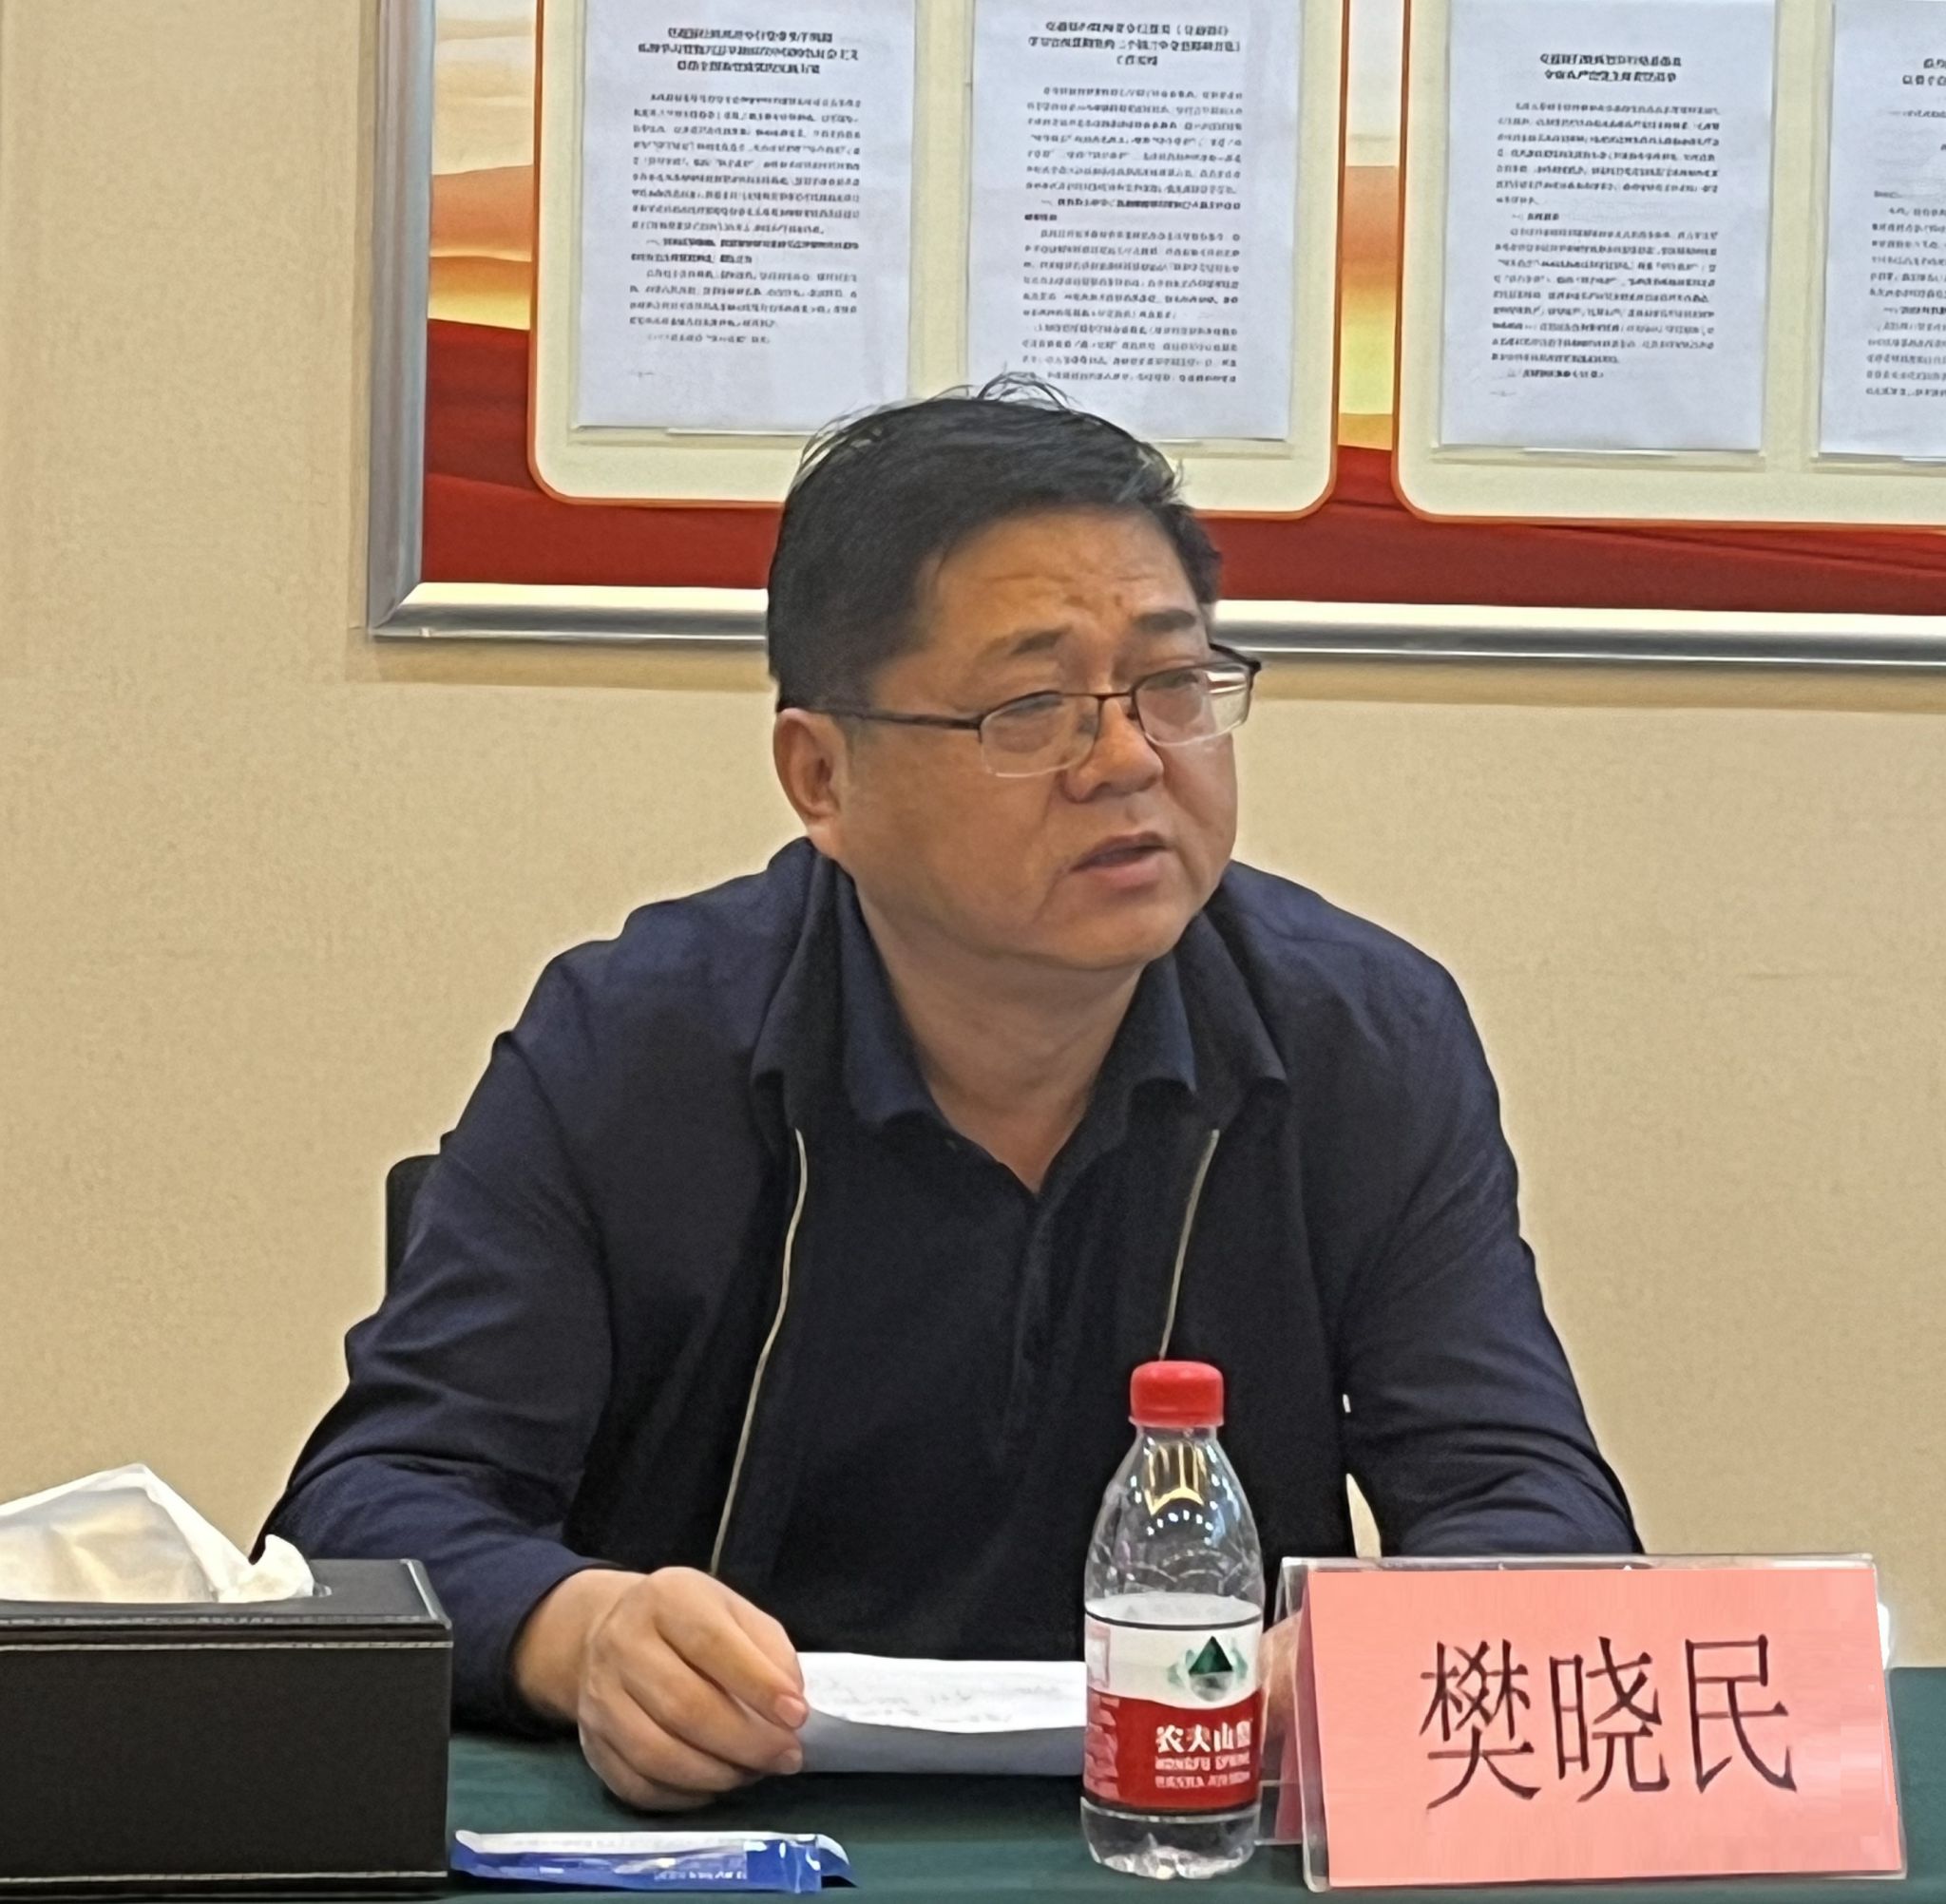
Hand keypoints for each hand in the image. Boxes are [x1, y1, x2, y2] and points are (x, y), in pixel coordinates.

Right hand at [514, 1567, 808, 1810]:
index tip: (797, 1715)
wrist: (608, 1631)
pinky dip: (681, 1796)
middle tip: (786, 1756)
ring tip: (753, 1773)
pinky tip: (713, 1786)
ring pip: (656, 1753)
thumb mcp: (732, 1611)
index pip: (712, 1643)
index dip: (758, 1684)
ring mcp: (599, 1698)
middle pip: (683, 1705)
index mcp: (667, 1599)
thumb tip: (790, 1704)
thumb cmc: (686, 1622)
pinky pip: (636, 1785)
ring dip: (716, 1774)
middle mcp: (623, 1644)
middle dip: (745, 1741)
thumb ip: (768, 1648)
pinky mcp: (591, 1744)